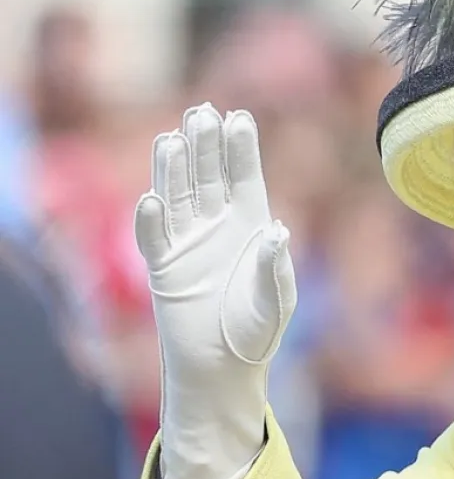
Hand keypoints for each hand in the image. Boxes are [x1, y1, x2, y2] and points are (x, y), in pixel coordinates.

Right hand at [134, 103, 296, 478]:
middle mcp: (218, 225)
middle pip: (208, 175)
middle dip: (206, 144)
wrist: (226, 366)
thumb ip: (276, 268)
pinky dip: (150, 219)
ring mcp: (188, 243)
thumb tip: (277, 233)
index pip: (245, 177)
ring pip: (177, 195)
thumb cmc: (259, 330)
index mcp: (252, 224)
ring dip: (174, 169)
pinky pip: (153, 238)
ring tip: (173, 138)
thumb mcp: (277, 300)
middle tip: (202, 112)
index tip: (240, 117)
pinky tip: (151, 198)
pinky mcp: (163, 267)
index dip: (241, 148)